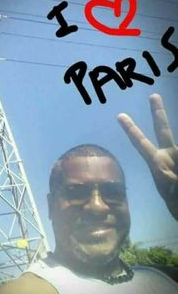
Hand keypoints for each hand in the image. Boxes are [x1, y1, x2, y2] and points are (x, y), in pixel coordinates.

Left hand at [118, 94, 177, 219]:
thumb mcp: (174, 198)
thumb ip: (174, 184)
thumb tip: (173, 176)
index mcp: (157, 163)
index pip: (141, 143)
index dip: (131, 130)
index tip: (120, 116)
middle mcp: (169, 156)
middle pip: (162, 130)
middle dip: (158, 112)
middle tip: (153, 96)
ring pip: (176, 138)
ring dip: (167, 129)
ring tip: (165, 143)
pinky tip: (177, 168)